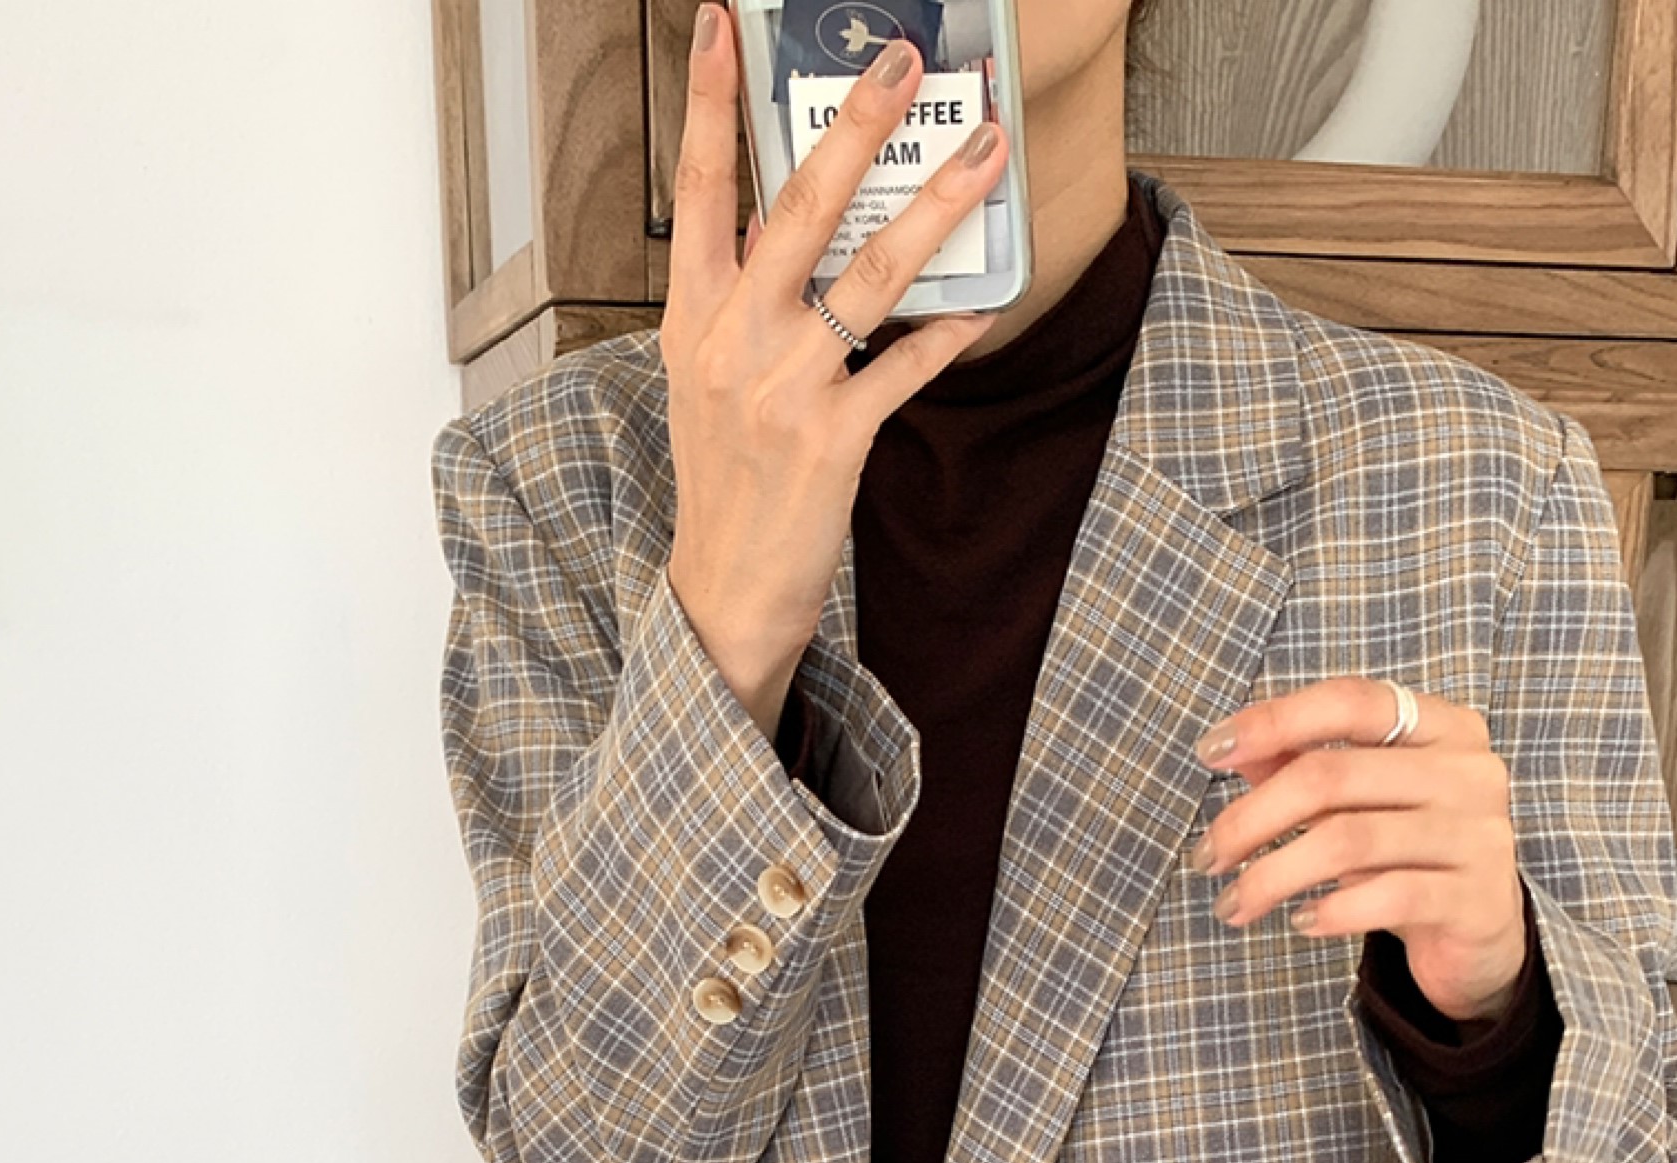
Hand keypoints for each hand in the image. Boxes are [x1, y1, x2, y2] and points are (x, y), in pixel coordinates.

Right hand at [661, 4, 1009, 741]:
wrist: (722, 591)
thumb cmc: (724, 482)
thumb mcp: (706, 381)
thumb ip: (740, 301)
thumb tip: (793, 229)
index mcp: (693, 318)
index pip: (699, 189)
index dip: (710, 101)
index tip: (722, 24)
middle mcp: (733, 341)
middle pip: (798, 207)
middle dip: (855, 125)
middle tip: (901, 61)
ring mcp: (783, 388)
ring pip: (868, 274)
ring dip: (936, 206)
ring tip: (983, 151)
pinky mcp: (833, 439)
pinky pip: (903, 368)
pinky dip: (946, 335)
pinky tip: (983, 308)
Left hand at [1188, 679, 1526, 1025]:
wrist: (1483, 929)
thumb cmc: (1409, 853)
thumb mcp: (1358, 804)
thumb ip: (1304, 767)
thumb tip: (1232, 748)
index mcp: (1441, 726)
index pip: (1348, 702)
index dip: (1274, 721)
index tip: (1210, 751)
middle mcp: (1467, 770)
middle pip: (1332, 775)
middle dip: (1251, 818)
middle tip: (1207, 857)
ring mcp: (1479, 833)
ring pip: (1350, 842)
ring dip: (1273, 875)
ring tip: (1234, 904)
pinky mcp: (1477, 898)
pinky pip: (1389, 897)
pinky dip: (1330, 911)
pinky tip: (1299, 922)